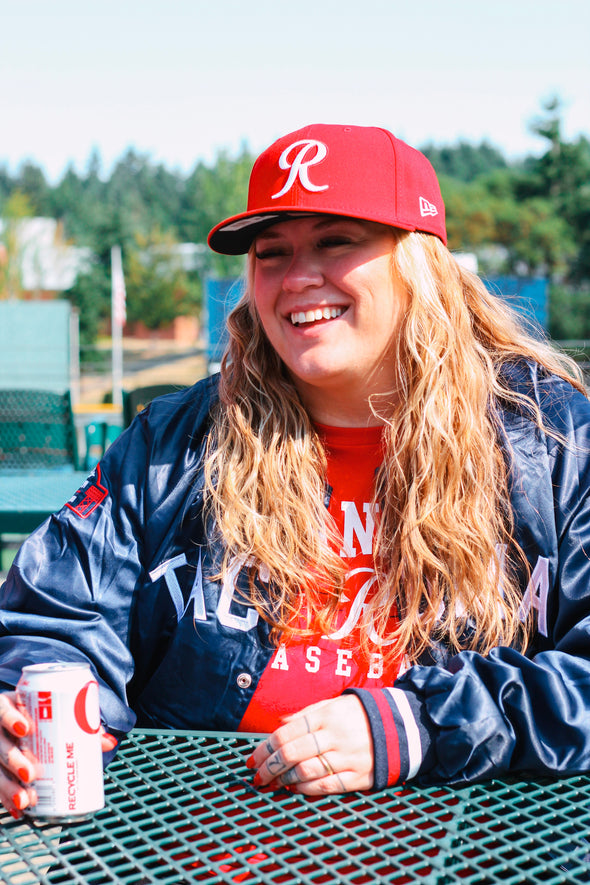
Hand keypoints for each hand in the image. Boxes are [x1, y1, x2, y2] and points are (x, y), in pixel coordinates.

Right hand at [0, 691, 117, 817]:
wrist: (21, 720)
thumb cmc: (42, 714)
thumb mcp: (56, 713)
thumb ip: (81, 723)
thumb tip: (109, 742)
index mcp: (10, 707)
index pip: (4, 710)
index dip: (11, 718)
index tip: (25, 729)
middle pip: (0, 745)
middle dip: (14, 761)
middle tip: (31, 774)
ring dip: (9, 787)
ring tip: (26, 800)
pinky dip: (7, 799)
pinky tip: (19, 810)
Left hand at [247, 694, 373, 794]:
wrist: (400, 726)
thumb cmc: (359, 714)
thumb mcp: (333, 704)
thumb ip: (305, 714)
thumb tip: (279, 725)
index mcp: (326, 715)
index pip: (286, 733)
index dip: (265, 748)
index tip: (253, 758)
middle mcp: (335, 736)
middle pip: (292, 754)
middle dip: (269, 767)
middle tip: (256, 775)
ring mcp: (346, 758)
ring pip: (305, 771)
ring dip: (282, 780)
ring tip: (271, 783)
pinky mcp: (358, 777)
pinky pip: (326, 786)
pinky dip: (305, 789)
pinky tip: (293, 787)